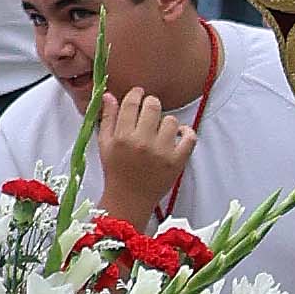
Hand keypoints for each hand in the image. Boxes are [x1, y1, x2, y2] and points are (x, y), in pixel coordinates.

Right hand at [87, 85, 204, 226]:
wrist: (129, 199)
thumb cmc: (116, 171)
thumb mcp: (105, 144)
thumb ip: (107, 118)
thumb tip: (109, 95)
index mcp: (122, 137)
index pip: (131, 103)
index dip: (136, 94)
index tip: (139, 93)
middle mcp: (142, 142)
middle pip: (153, 106)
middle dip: (151, 104)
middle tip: (149, 111)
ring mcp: (161, 152)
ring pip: (171, 120)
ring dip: (166, 122)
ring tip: (160, 130)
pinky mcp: (177, 161)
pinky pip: (190, 137)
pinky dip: (186, 133)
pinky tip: (179, 135)